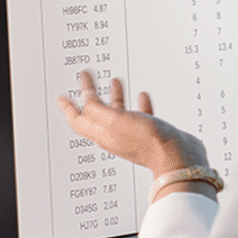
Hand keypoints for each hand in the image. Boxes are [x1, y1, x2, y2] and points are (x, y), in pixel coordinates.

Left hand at [57, 71, 209, 177]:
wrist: (175, 156)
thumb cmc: (146, 142)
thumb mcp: (113, 120)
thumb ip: (97, 108)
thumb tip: (86, 99)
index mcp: (101, 134)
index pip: (78, 119)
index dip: (68, 106)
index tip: (62, 95)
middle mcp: (114, 135)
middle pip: (96, 113)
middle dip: (91, 95)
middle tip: (87, 81)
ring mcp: (132, 135)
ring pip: (119, 112)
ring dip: (115, 95)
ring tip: (115, 81)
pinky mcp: (150, 133)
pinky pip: (141, 115)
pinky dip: (139, 104)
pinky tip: (142, 96)